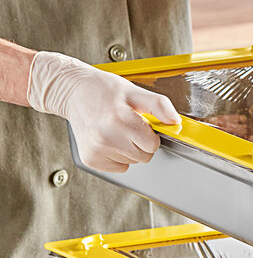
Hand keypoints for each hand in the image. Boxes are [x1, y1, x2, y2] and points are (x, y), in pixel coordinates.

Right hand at [28, 51, 180, 171]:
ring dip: (128, 149)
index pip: (152, 144)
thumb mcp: (135, 92)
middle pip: (144, 156)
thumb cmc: (104, 90)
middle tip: (128, 126)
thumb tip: (175, 121)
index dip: (150, 134)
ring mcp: (96, 150)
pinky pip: (118, 168)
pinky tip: (108, 139)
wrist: (73, 92)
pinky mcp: (90, 159)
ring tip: (115, 130)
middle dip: (141, 143)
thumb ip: (158, 105)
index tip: (141, 124)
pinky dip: (117, 157)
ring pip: (131, 162)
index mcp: (120, 118)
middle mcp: (106, 136)